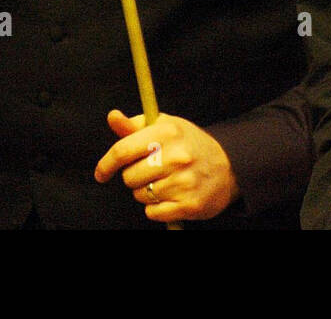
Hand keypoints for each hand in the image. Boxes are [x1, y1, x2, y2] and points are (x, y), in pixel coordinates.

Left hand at [95, 109, 239, 222]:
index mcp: (168, 132)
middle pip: (129, 177)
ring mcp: (184, 182)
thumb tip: (112, 117)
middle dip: (134, 176)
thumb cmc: (189, 144)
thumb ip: (135, 125)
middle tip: (152, 171)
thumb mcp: (165, 126)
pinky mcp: (190, 205)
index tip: (101, 173)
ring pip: (140, 196)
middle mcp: (177, 156)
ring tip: (165, 181)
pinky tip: (171, 196)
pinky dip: (157, 208)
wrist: (229, 166)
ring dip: (146, 192)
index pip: (123, 150)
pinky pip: (153, 213)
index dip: (106, 164)